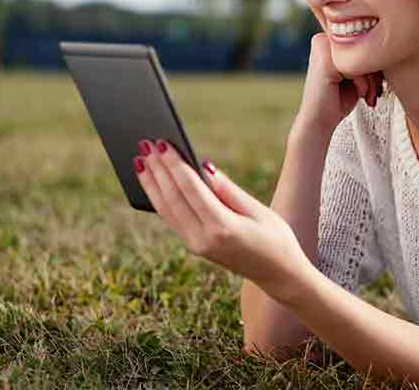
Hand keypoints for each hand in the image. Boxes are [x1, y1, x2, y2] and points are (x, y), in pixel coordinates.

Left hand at [132, 138, 311, 302]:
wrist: (278, 274)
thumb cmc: (275, 237)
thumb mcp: (257, 210)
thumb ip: (227, 189)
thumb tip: (202, 166)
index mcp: (222, 227)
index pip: (190, 190)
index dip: (175, 165)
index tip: (162, 143)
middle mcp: (203, 239)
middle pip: (173, 198)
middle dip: (158, 170)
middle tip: (145, 144)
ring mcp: (196, 245)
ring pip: (166, 209)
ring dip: (152, 183)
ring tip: (140, 159)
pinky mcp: (194, 246)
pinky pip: (171, 218)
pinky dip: (158, 197)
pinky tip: (151, 181)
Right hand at [298, 33, 383, 134]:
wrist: (319, 121)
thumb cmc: (339, 99)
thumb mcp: (356, 73)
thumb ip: (365, 57)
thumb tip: (389, 50)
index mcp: (329, 38)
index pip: (364, 41)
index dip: (373, 63)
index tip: (375, 84)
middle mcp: (323, 38)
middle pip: (364, 48)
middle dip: (373, 73)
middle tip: (372, 92)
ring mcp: (322, 47)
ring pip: (363, 58)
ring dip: (370, 80)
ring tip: (366, 95)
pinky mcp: (324, 60)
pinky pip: (357, 68)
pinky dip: (363, 84)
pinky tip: (358, 95)